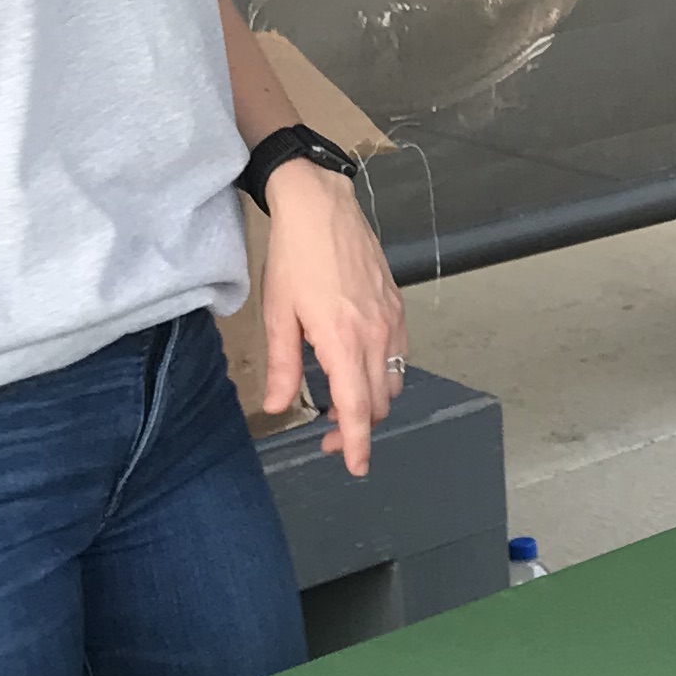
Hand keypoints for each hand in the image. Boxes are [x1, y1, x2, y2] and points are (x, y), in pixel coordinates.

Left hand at [260, 161, 407, 476]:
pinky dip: (382, 374)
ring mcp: (391, 320)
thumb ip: (280, 365)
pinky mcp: (397, 306)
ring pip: (392, 381)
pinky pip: (398, 355)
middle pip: (379, 402)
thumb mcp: (277, 314)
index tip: (355, 467)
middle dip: (358, 427)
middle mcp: (376, 335)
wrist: (323, 208)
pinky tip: (357, 367)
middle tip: (326, 435)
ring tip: (339, 401)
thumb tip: (276, 406)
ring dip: (371, 401)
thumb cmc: (295, 257)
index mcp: (343, 341)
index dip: (356, 443)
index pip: (356, 408)